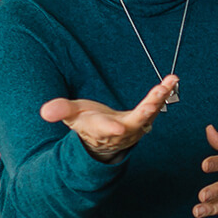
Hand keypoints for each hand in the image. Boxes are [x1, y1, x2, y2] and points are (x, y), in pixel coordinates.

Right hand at [39, 76, 175, 162]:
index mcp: (100, 130)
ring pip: (149, 115)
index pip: (105, 130)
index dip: (110, 129)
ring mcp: (135, 127)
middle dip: (144, 112)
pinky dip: (164, 93)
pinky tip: (172, 80)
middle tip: (154, 101)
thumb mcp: (71, 116)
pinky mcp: (145, 119)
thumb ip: (60, 111)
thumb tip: (46, 111)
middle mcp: (121, 131)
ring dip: (159, 100)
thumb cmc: (86, 123)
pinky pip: (156, 106)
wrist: (103, 137)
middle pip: (134, 122)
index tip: (118, 127)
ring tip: (166, 85)